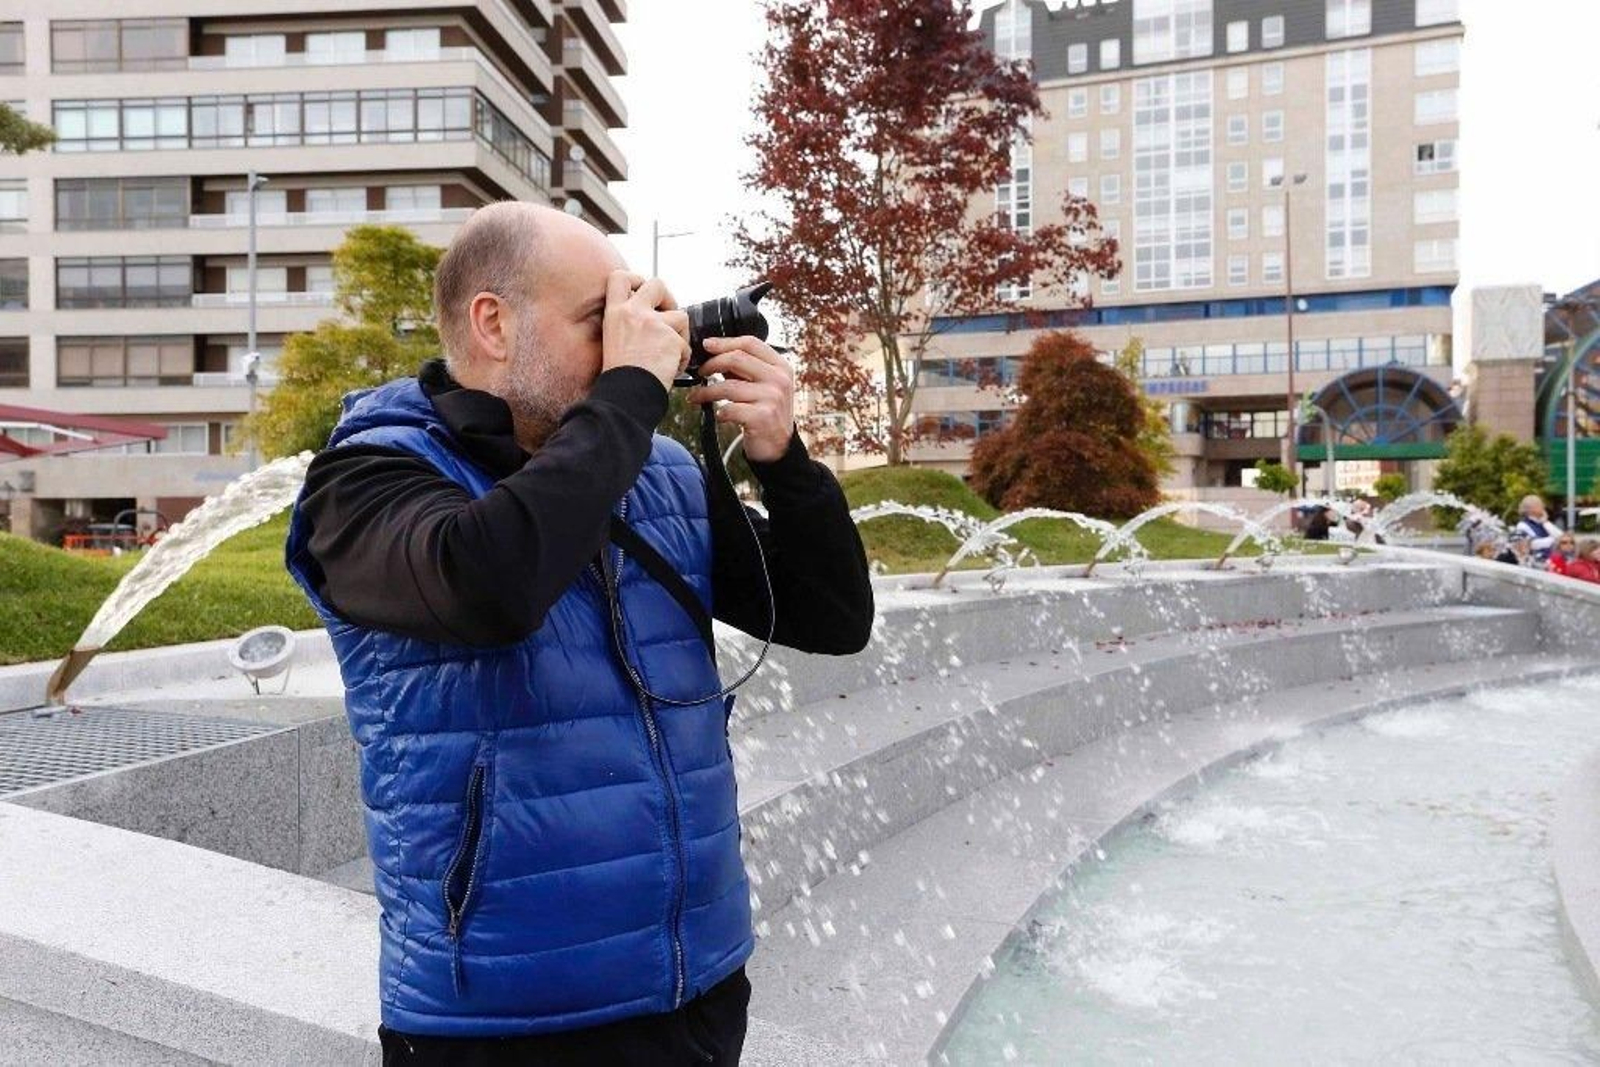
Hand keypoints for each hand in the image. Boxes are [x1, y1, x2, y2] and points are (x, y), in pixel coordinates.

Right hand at [602, 270, 690, 390]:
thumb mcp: (614, 340)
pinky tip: (670, 369)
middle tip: (667, 317)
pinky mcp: (672, 339)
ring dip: (679, 335)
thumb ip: (630, 323)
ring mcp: (654, 324)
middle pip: (657, 284)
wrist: (625, 395)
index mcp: (615, 313)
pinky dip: (682, 359)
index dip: (635, 279)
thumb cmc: (621, 376)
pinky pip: (686, 345)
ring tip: (669, 355)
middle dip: (668, 298)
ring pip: (681, 316)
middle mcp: (633, 313)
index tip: (642, 291)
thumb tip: (653, 314)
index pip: (619, 277)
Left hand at [685, 336, 795, 463]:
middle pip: (737, 358)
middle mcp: (779, 379)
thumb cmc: (766, 412)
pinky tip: (719, 416)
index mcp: (780, 366)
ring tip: (697, 397)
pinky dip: (719, 413)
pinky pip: (729, 409)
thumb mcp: (764, 385)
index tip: (707, 345)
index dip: (725, 342)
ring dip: (706, 392)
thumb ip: (745, 368)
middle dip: (712, 364)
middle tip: (700, 372)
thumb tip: (715, 352)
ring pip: (728, 386)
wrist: (779, 446)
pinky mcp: (762, 417)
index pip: (750, 343)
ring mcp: (772, 398)